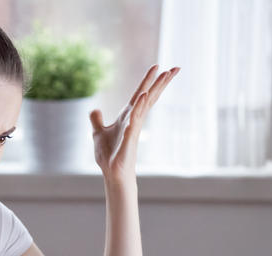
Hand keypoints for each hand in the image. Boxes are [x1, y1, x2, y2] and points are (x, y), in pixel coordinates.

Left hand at [90, 65, 179, 182]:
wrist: (112, 172)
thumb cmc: (108, 154)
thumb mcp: (98, 132)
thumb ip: (97, 120)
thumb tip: (95, 109)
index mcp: (128, 115)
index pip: (140, 93)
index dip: (148, 80)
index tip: (158, 66)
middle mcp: (134, 119)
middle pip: (150, 96)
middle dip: (162, 82)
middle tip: (176, 68)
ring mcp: (134, 127)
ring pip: (145, 104)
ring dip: (154, 89)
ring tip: (165, 75)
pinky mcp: (129, 138)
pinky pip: (134, 120)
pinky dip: (138, 108)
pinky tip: (142, 97)